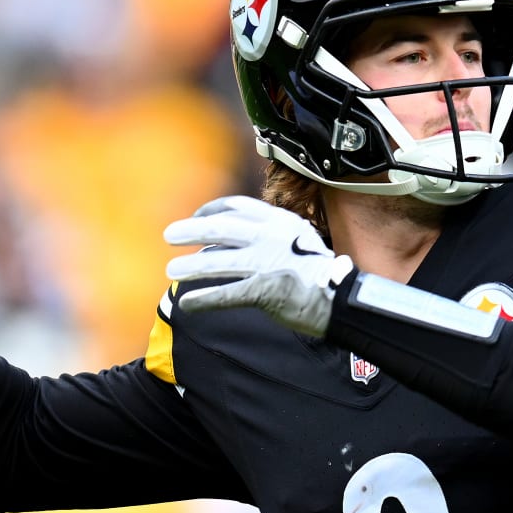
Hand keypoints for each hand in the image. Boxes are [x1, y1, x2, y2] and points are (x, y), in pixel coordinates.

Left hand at [164, 196, 352, 337]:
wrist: (342, 298)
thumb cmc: (320, 273)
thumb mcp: (298, 240)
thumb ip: (272, 235)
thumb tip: (236, 240)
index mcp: (279, 221)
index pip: (237, 207)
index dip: (211, 210)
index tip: (196, 217)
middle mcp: (271, 238)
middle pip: (221, 229)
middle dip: (191, 230)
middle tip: (169, 235)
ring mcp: (267, 263)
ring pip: (219, 262)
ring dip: (191, 266)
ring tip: (172, 271)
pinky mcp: (265, 290)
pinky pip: (226, 294)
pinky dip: (204, 299)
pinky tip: (188, 304)